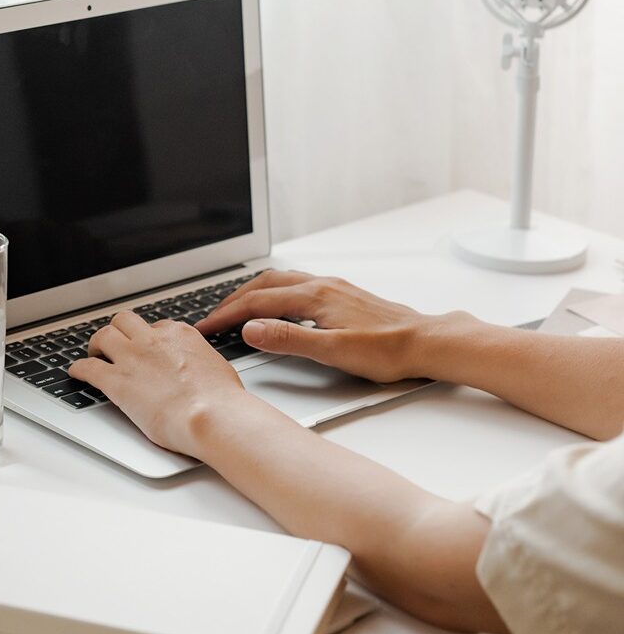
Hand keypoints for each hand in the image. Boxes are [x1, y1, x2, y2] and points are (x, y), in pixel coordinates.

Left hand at [68, 311, 248, 455]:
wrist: (211, 415)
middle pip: (125, 321)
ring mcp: (133, 358)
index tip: (145, 348)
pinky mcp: (117, 381)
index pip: (156, 327)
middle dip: (118, 330)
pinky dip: (79, 368)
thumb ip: (202, 363)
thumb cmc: (221, 400)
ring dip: (96, 344)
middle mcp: (153, 340)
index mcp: (179, 335)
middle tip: (114, 343)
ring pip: (103, 335)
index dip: (148, 338)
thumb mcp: (218, 368)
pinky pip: (89, 367)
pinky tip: (76, 372)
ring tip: (94, 353)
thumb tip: (204, 370)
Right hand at [197, 270, 430, 382]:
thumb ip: (289, 339)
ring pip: (281, 281)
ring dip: (253, 292)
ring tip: (237, 308)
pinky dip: (275, 291)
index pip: (258, 303)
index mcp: (315, 296)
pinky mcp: (342, 293)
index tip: (206, 326)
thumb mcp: (334, 352)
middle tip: (213, 316)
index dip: (227, 315)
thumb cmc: (388, 350)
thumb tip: (252, 329)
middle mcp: (321, 285)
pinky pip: (297, 283)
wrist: (427, 341)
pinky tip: (279, 304)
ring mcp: (333, 286)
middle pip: (264, 284)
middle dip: (234, 299)